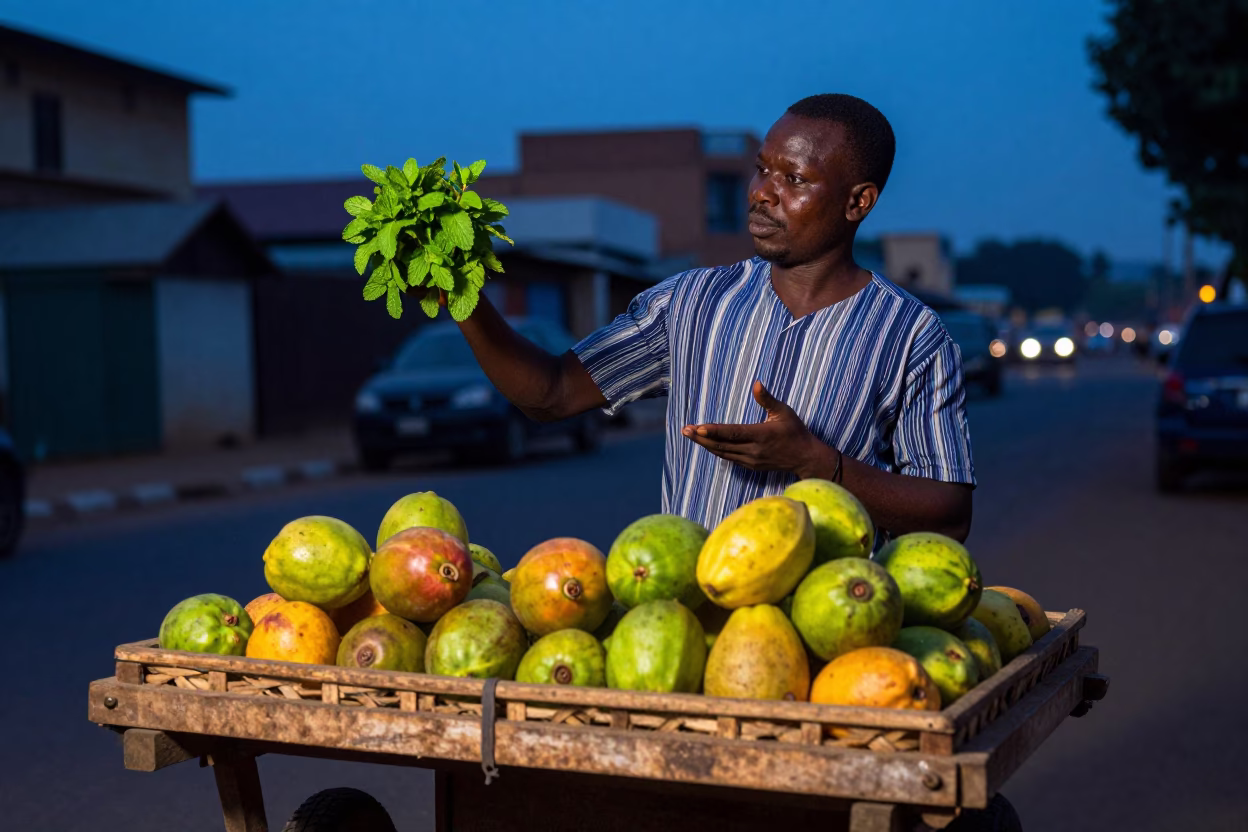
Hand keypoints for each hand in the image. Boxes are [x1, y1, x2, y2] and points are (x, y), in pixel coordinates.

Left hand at [682, 381, 827, 476]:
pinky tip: (706, 443)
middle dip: (701, 437)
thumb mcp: (784, 412)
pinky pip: (728, 457)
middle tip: (685, 430)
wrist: (805, 458)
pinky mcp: (750, 466)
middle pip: (722, 445)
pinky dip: (715, 450)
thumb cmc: (795, 431)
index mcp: (761, 435)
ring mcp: (751, 460)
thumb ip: (767, 399)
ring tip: (690, 435)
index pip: (733, 433)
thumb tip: (756, 383)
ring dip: (705, 444)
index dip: (715, 431)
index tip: (698, 427)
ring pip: (722, 453)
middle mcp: (753, 450)